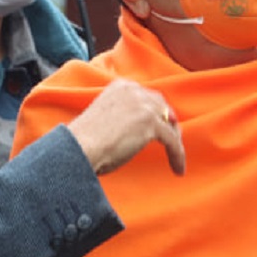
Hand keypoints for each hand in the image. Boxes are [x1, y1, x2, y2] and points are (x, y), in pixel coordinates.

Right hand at [66, 79, 185, 175]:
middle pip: (162, 106)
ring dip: (175, 141)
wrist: (78, 147)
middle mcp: (133, 91)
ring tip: (177, 158)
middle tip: (172, 140)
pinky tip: (178, 170)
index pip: (147, 97)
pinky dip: (177, 156)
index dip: (156, 112)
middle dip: (168, 123)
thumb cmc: (83, 142)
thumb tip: (134, 132)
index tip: (160, 127)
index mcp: (120, 87)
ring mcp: (143, 105)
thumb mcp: (104, 119)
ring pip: (169, 124)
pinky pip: (172, 141)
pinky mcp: (150, 123)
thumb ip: (121, 117)